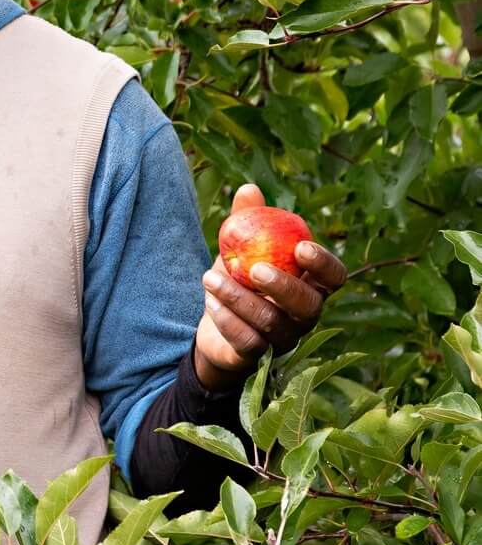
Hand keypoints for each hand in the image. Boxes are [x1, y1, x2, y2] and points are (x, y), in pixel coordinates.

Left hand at [194, 184, 345, 390]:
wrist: (214, 319)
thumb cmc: (239, 276)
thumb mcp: (240, 247)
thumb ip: (247, 220)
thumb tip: (249, 189)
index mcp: (310, 285)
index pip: (334, 277)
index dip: (324, 264)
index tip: (301, 247)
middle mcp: (304, 314)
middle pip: (309, 306)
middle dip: (284, 287)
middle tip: (255, 269)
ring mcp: (283, 338)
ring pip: (271, 322)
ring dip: (238, 298)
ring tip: (209, 277)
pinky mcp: (257, 356)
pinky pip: (247, 342)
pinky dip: (226, 320)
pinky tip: (209, 301)